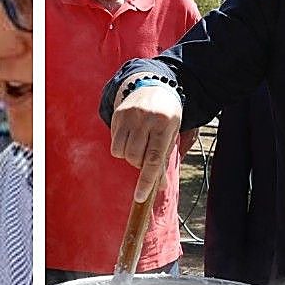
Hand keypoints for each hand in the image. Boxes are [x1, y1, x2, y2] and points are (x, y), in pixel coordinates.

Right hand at [110, 81, 182, 202]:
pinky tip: (130, 136)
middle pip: (134, 157)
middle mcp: (145, 119)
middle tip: (146, 156)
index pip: (153, 158)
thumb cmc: (166, 116)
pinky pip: (114, 143)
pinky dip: (121, 147)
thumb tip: (159, 187)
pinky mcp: (118, 115)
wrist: (154, 86)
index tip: (140, 197)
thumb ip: (163, 158)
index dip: (146, 180)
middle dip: (139, 164)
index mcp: (164, 125)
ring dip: (129, 156)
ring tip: (139, 145)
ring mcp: (129, 116)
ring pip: (121, 152)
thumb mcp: (171, 133)